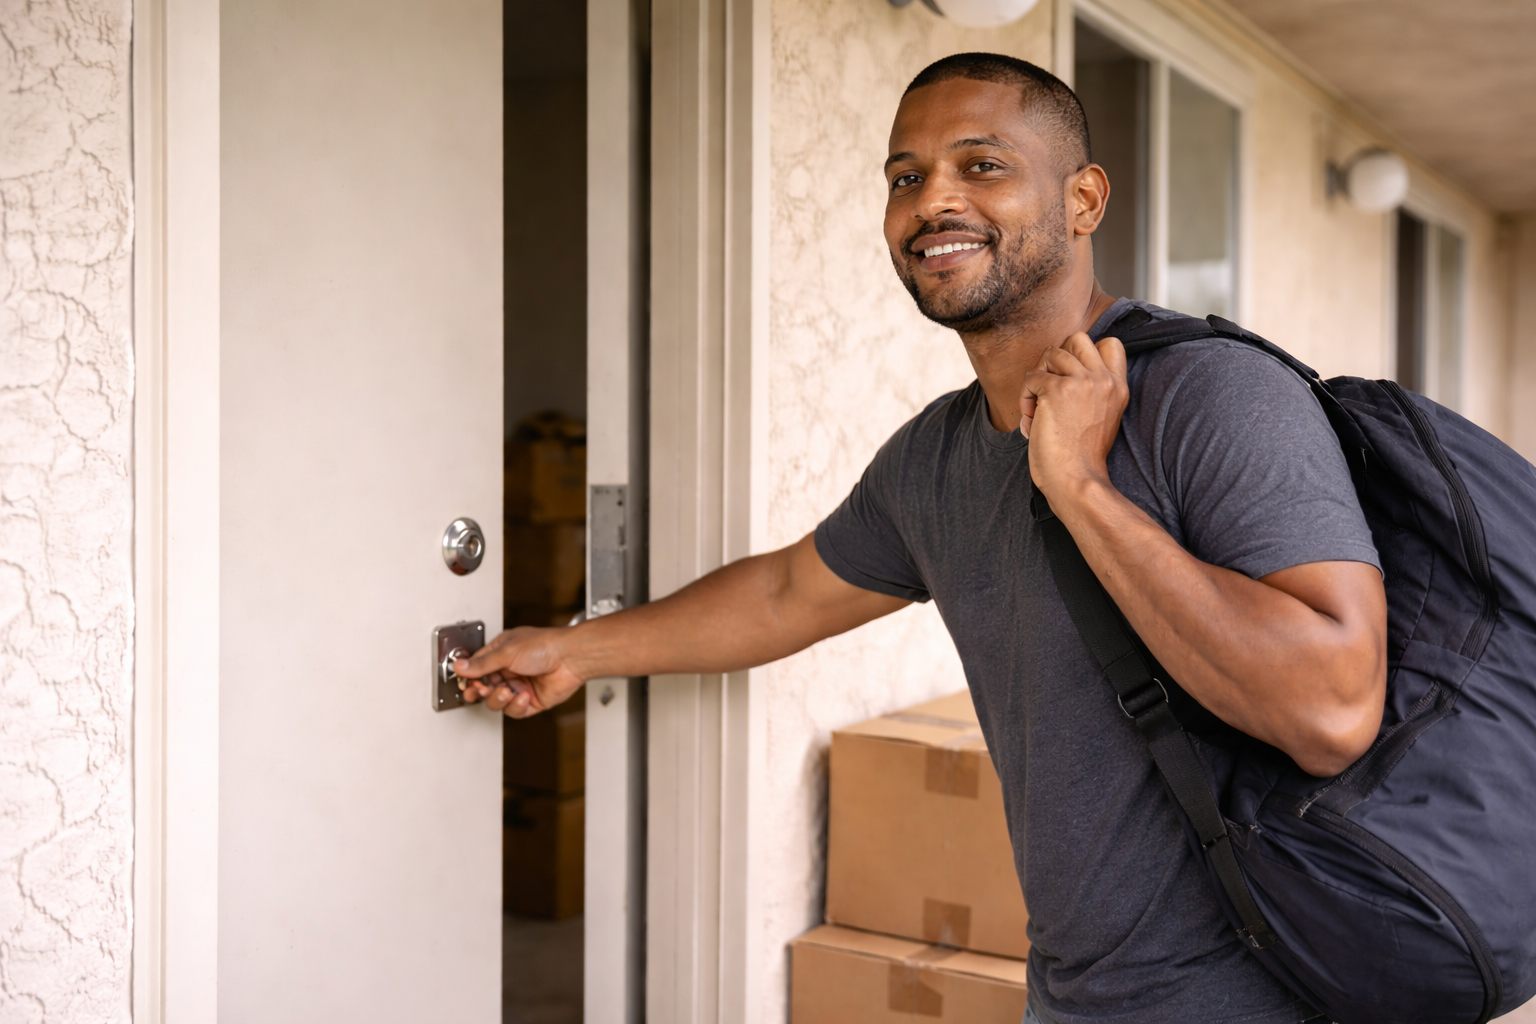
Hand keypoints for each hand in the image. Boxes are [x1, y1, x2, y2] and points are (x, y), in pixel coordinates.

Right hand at [455, 625, 585, 717]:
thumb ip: (481, 663)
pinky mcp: (531, 701)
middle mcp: (509, 670)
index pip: (476, 669)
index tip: (465, 684)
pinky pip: (515, 711)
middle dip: (481, 692)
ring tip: (506, 691)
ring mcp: (520, 685)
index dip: (469, 678)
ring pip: (497, 702)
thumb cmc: (545, 646)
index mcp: (500, 653)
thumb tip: (459, 666)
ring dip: (499, 699)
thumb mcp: (507, 652)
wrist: (571, 657)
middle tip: (480, 691)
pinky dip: (516, 706)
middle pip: (484, 688)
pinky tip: (524, 696)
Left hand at [1019, 332, 1127, 501]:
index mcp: (1118, 387)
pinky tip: (1030, 419)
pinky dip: (1025, 397)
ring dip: (1037, 378)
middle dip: (1056, 359)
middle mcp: (1103, 379)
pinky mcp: (1057, 390)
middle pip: (1076, 338)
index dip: (1083, 353)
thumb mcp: (1100, 417)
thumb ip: (1090, 391)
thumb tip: (1056, 368)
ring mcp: (1082, 382)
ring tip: (1036, 407)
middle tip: (1048, 388)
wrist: (1076, 480)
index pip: (1110, 344)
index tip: (1070, 378)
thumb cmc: (1080, 457)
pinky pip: (1030, 377)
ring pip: (1050, 353)